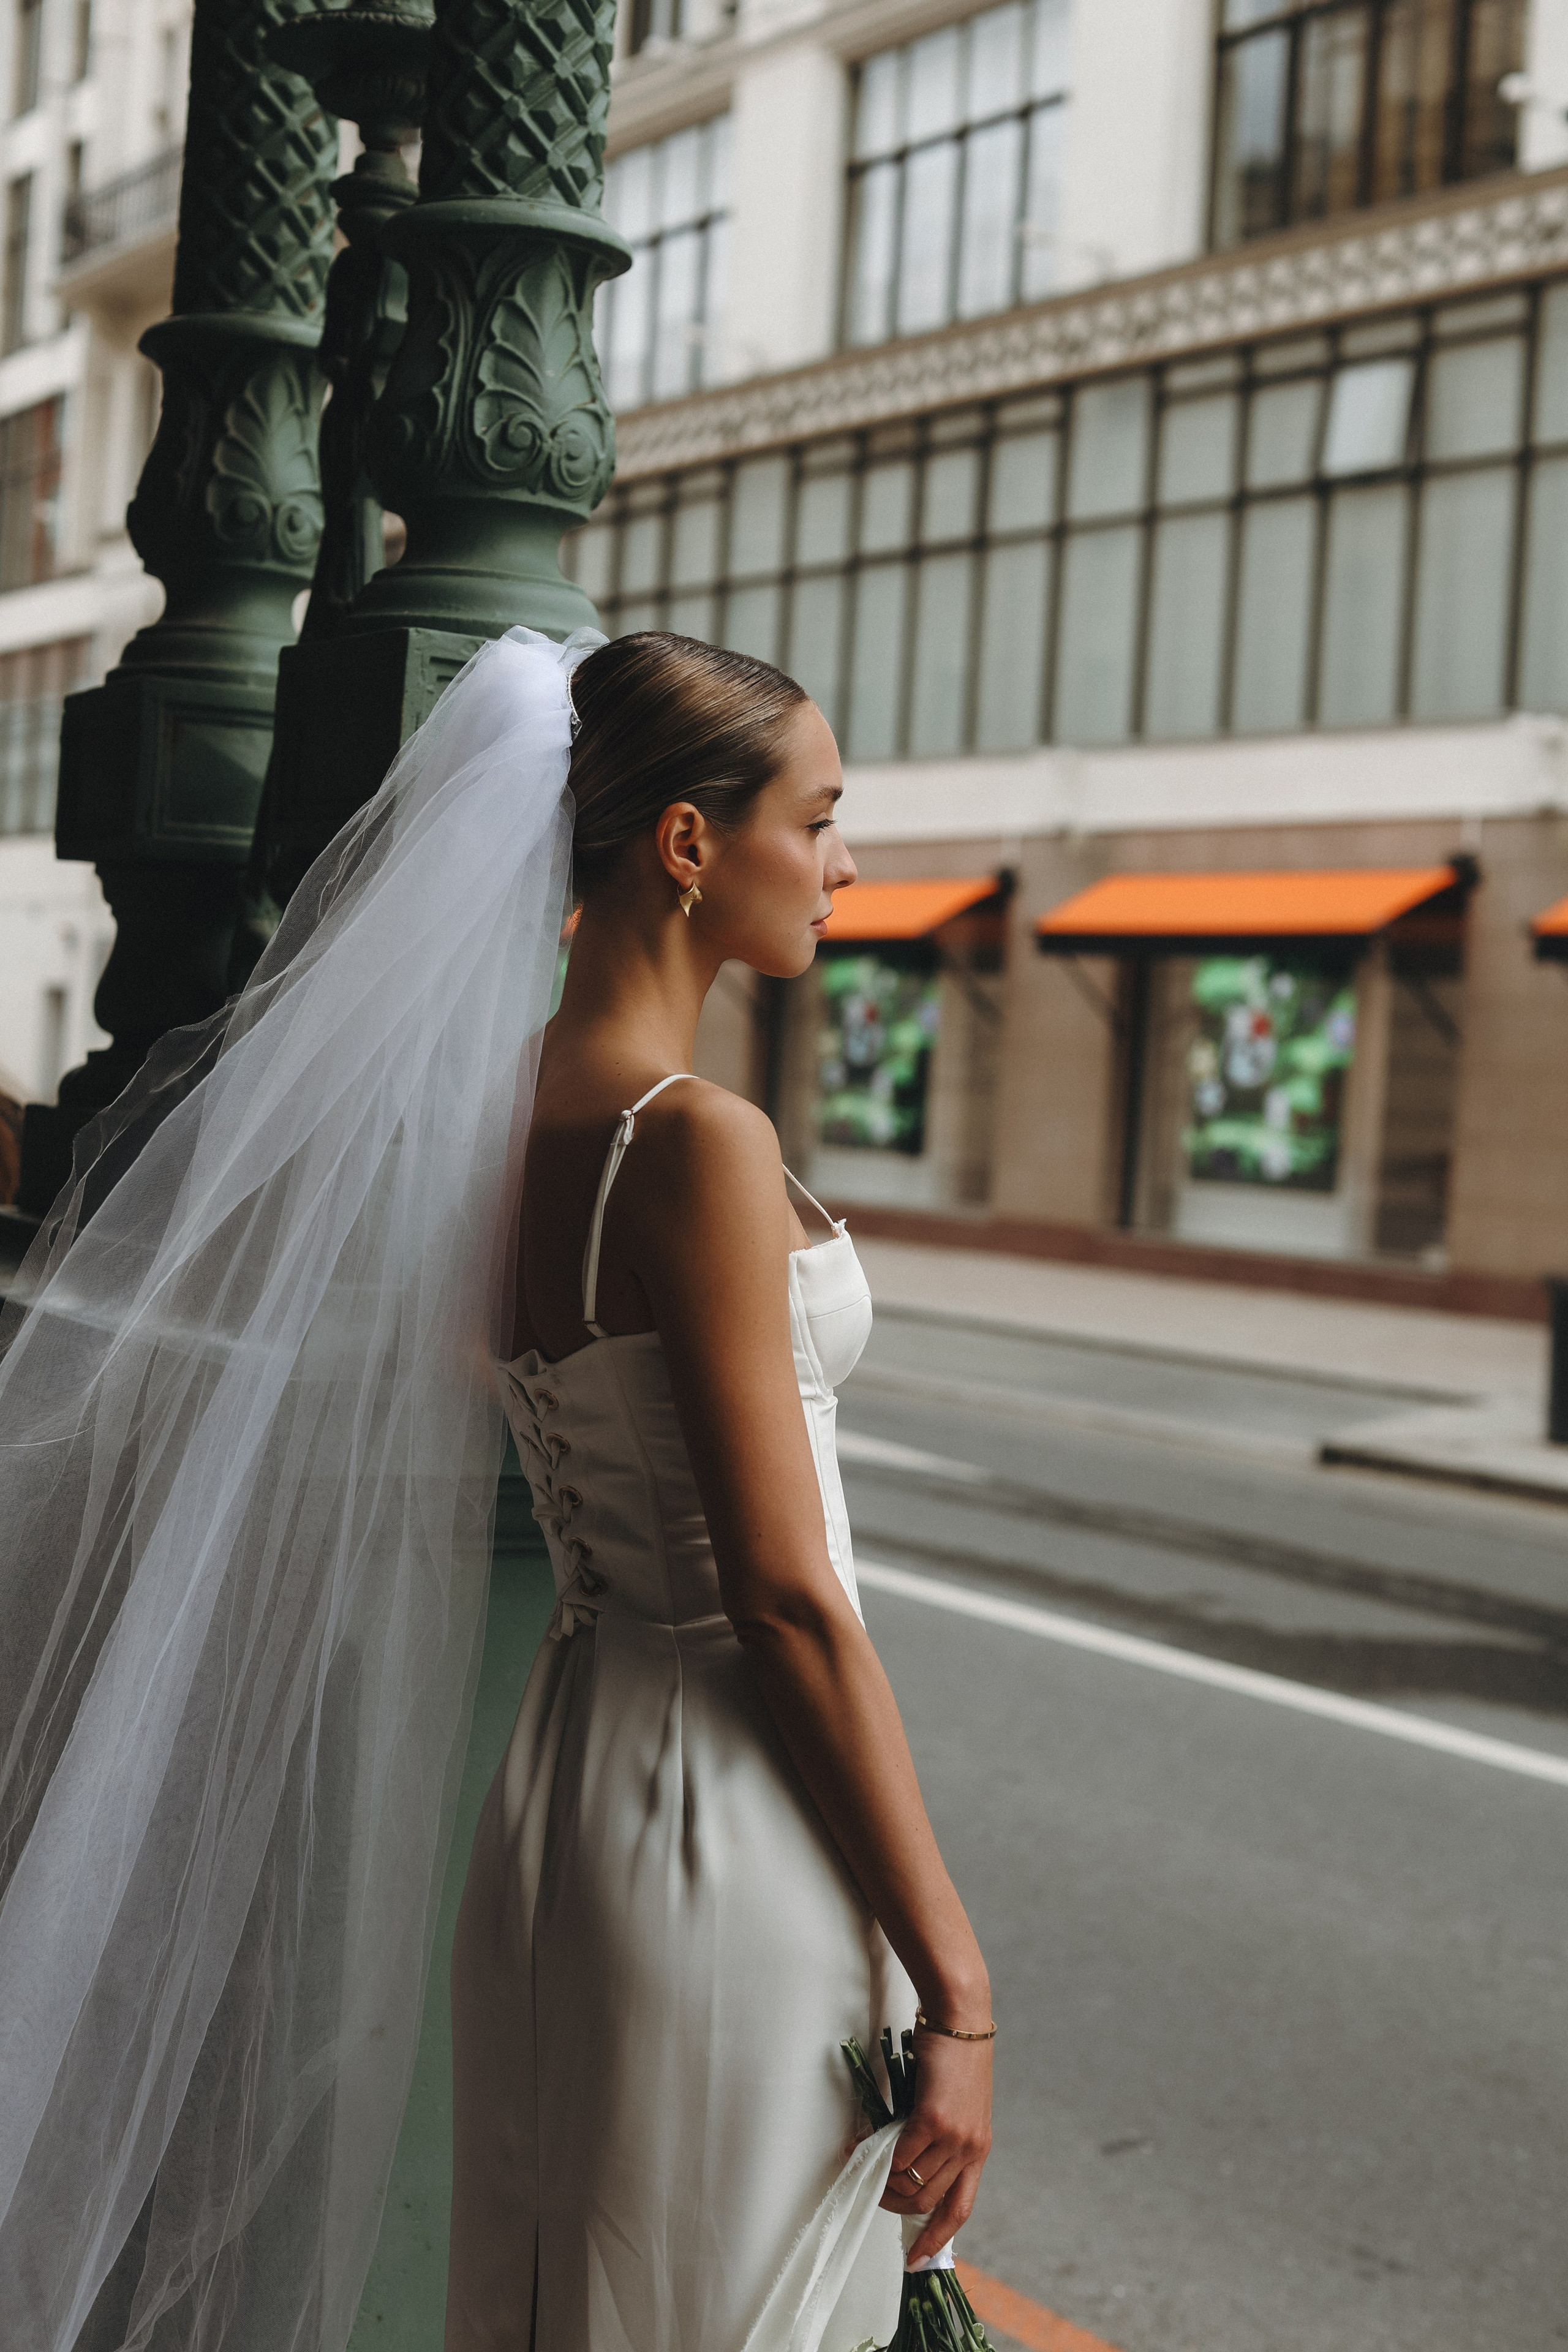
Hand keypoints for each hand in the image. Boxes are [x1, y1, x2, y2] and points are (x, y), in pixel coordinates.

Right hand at [880, 2026, 992, 2265]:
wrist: (960, 2021)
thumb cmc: (956, 2059)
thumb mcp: (958, 2108)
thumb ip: (940, 2140)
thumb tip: (905, 2166)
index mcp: (978, 2151)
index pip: (960, 2209)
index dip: (936, 2240)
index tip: (916, 2261)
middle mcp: (970, 2150)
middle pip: (929, 2202)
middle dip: (896, 2206)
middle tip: (873, 2191)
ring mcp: (954, 2136)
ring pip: (912, 2182)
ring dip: (884, 2182)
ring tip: (865, 2166)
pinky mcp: (934, 2119)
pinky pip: (901, 2155)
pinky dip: (878, 2157)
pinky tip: (863, 2145)